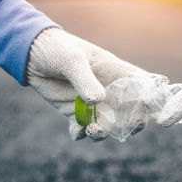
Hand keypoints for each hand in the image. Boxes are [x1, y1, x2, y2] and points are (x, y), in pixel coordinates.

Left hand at [27, 28, 152, 140]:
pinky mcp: (74, 111)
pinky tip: (74, 130)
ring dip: (103, 132)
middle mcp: (107, 89)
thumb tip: (98, 101)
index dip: (150, 97)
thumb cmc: (56, 48)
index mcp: (114, 71)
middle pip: (130, 111)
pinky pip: (82, 129)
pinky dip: (80, 133)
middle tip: (125, 129)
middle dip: (132, 123)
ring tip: (91, 130)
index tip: (148, 108)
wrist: (30, 54)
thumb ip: (85, 80)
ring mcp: (91, 102)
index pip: (140, 85)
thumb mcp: (72, 60)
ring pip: (107, 124)